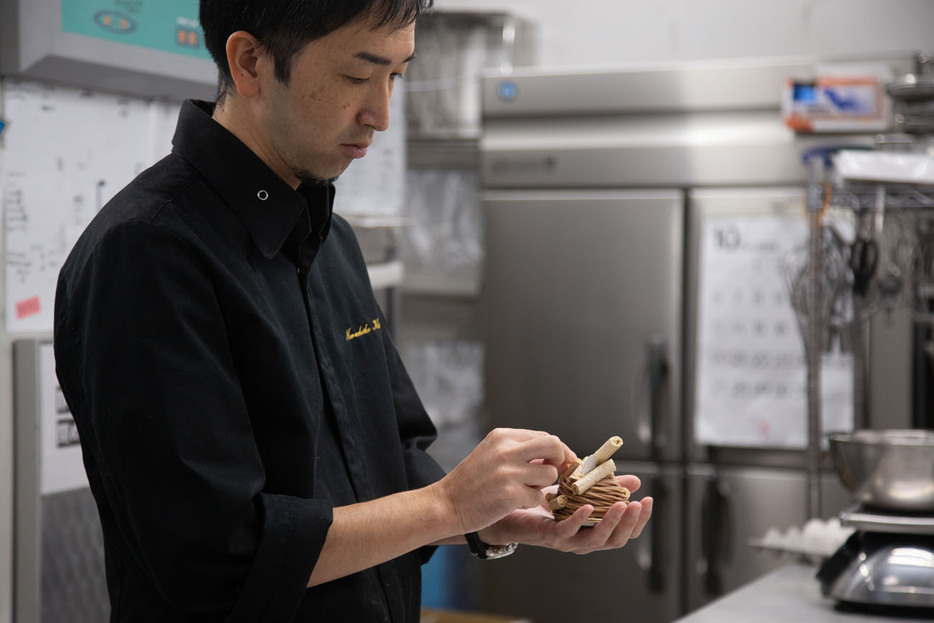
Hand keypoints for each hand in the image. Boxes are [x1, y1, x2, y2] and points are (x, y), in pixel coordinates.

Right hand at [433, 428, 575, 533]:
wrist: (446, 504)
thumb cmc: (471, 481)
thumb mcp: (491, 453)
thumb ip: (519, 449)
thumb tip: (557, 452)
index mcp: (502, 437)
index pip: (545, 437)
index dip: (558, 451)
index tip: (562, 463)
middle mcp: (506, 450)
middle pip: (554, 446)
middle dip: (561, 460)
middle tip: (554, 474)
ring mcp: (508, 472)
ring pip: (550, 474)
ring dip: (542, 486)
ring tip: (524, 491)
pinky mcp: (510, 494)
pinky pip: (538, 497)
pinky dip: (531, 502)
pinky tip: (514, 503)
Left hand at [479, 475, 652, 553]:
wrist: (508, 509)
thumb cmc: (544, 501)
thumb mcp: (580, 490)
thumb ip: (606, 486)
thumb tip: (635, 479)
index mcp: (592, 529)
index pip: (624, 531)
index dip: (639, 519)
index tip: (648, 499)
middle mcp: (582, 539)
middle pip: (615, 540)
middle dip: (630, 523)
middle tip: (639, 505)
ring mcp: (566, 540)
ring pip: (595, 540)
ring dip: (611, 523)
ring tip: (623, 506)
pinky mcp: (548, 535)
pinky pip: (566, 532)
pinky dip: (579, 521)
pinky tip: (587, 507)